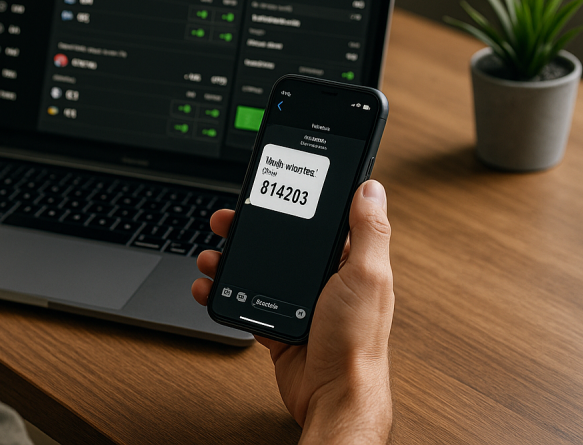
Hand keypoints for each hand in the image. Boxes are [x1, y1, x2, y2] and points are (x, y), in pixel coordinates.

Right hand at [192, 180, 393, 442]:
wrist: (332, 395)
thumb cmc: (357, 342)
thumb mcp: (367, 276)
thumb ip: (369, 231)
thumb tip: (371, 188)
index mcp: (347, 262)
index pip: (317, 221)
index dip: (292, 203)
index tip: (268, 190)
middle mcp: (322, 279)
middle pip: (278, 242)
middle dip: (248, 230)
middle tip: (225, 221)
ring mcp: (298, 302)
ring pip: (256, 269)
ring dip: (229, 260)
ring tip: (212, 257)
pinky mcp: (277, 324)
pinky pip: (244, 300)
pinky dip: (223, 293)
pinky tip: (210, 287)